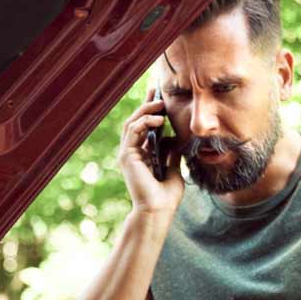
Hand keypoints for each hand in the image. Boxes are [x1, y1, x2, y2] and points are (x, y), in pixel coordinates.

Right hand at [118, 86, 183, 214]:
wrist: (158, 210)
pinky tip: (159, 119)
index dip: (151, 111)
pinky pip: (133, 130)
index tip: (161, 97)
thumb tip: (173, 137)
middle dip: (146, 104)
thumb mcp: (174, 169)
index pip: (144, 128)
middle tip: (157, 89)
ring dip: (146, 110)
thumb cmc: (166, 196)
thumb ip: (171, 153)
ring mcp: (128, 154)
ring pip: (132, 123)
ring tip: (161, 103)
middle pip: (136, 121)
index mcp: (142, 156)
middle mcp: (132, 153)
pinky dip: (145, 121)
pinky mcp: (126, 156)